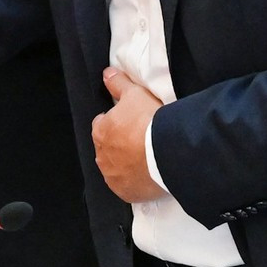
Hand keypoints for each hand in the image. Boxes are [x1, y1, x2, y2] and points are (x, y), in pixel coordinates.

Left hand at [93, 68, 166, 203]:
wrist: (167, 152)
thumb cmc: (148, 121)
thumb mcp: (135, 94)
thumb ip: (118, 84)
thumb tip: (106, 73)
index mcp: (100, 132)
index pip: (103, 125)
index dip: (116, 123)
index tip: (131, 124)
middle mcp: (101, 156)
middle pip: (109, 148)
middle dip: (120, 144)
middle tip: (141, 142)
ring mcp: (113, 177)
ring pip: (116, 168)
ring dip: (126, 164)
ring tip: (146, 159)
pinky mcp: (126, 193)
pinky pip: (127, 187)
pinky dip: (134, 182)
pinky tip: (147, 176)